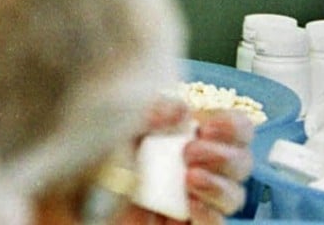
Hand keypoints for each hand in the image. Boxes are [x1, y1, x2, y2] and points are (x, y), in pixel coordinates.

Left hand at [116, 98, 253, 224]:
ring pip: (235, 196)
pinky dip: (209, 212)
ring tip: (189, 177)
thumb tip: (182, 110)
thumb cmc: (103, 157)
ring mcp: (199, 200)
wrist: (81, 196)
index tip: (207, 125)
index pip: (238, 128)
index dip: (233, 126)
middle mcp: (205, 167)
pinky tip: (189, 203)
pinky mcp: (191, 223)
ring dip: (218, 184)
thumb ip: (153, 111)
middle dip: (223, 155)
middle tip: (190, 151)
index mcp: (197, 136)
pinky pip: (216, 223)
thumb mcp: (125, 124)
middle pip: (242, 162)